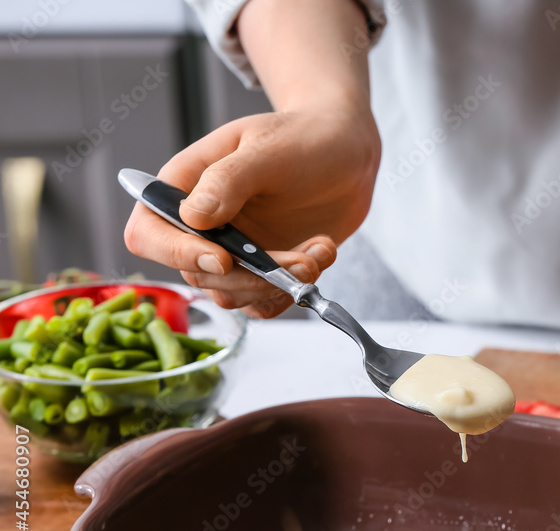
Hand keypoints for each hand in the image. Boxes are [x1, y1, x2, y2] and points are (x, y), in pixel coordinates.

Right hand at [124, 0, 379, 317]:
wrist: (346, 150)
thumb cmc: (301, 136)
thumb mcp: (266, 148)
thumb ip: (227, 180)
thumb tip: (193, 217)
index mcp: (185, 186)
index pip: (150, 233)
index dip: (178, 254)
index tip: (223, 260)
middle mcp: (203, 225)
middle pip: (196, 276)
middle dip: (251, 277)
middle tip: (301, 261)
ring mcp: (234, 251)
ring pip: (233, 295)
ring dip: (278, 285)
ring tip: (318, 253)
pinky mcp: (265, 269)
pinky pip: (264, 301)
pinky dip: (294, 290)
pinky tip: (321, 254)